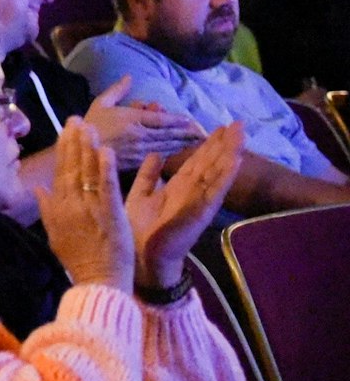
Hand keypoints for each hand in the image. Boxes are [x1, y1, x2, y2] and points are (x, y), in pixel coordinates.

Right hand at [35, 118, 133, 290]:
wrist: (98, 281)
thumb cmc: (78, 260)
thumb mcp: (55, 235)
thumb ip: (47, 210)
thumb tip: (37, 189)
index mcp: (58, 208)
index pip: (60, 173)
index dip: (63, 151)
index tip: (65, 131)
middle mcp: (71, 204)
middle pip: (72, 167)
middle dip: (73, 142)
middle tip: (75, 119)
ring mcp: (90, 208)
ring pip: (87, 172)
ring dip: (87, 148)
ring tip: (89, 127)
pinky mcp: (110, 213)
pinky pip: (107, 186)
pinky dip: (106, 168)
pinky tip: (105, 150)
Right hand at [81, 76, 205, 160]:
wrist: (76, 153)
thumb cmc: (88, 127)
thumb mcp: (100, 103)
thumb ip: (117, 90)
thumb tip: (129, 77)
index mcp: (132, 118)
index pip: (161, 119)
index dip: (177, 119)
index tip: (190, 120)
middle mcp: (139, 134)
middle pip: (169, 133)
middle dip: (186, 133)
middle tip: (202, 133)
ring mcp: (138, 150)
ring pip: (166, 145)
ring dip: (182, 143)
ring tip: (196, 142)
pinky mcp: (136, 163)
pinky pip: (157, 157)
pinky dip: (170, 154)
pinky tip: (178, 153)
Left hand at [128, 122, 242, 288]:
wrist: (141, 257)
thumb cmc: (140, 229)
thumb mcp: (141, 195)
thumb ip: (148, 176)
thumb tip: (156, 154)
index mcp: (178, 188)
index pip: (196, 162)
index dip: (207, 145)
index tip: (219, 127)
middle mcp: (191, 193)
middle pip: (210, 163)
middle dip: (223, 144)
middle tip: (238, 123)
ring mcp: (198, 202)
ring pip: (216, 173)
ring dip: (229, 154)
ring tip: (241, 135)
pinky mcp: (200, 212)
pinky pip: (214, 191)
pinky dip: (225, 176)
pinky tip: (235, 160)